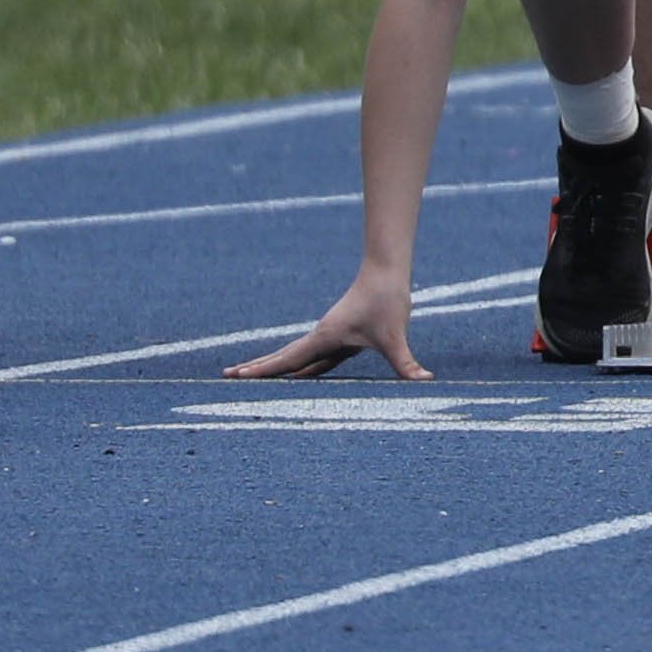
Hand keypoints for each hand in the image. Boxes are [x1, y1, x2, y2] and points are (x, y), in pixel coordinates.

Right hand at [233, 273, 430, 381]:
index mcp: (324, 338)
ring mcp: (329, 336)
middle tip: (227, 376)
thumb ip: (406, 362)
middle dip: (257, 368)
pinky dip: (301, 367)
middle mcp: (321, 336)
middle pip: (283, 357)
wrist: (387, 272)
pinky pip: (315, 356)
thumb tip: (424, 379)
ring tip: (252, 376)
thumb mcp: (395, 336)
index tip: (236, 377)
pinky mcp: (341, 336)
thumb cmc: (387, 300)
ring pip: (297, 356)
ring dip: (276, 366)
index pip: (287, 359)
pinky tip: (300, 375)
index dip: (262, 371)